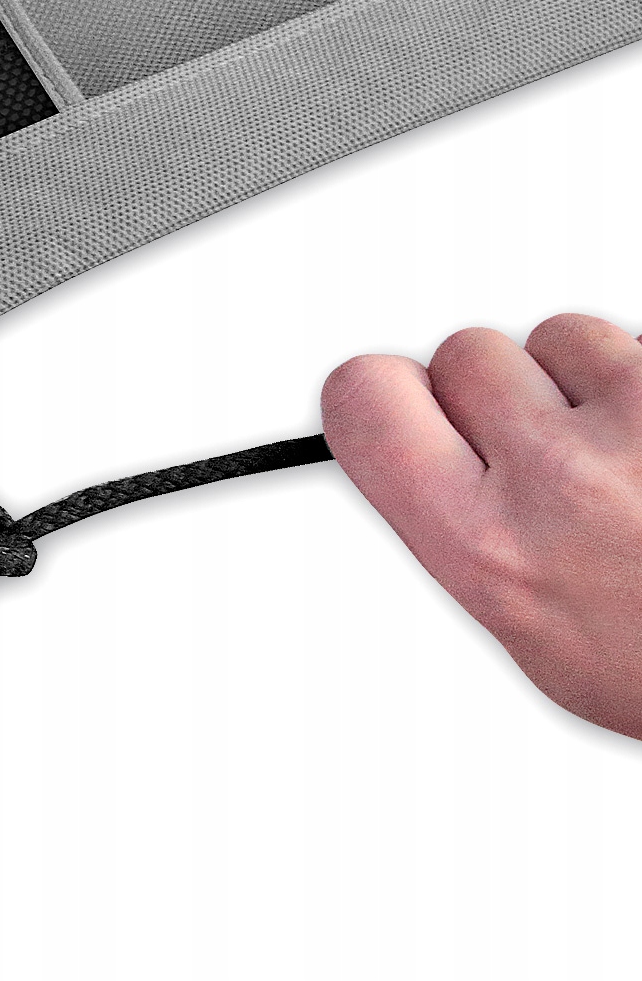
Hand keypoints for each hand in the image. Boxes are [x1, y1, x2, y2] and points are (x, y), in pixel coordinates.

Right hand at [323, 312, 641, 740]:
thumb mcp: (546, 644)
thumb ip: (466, 537)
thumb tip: (423, 462)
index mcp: (493, 551)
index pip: (365, 399)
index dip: (380, 397)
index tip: (399, 405)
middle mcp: (561, 478)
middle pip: (463, 353)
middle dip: (501, 392)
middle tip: (550, 452)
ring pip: (560, 336)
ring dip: (589, 381)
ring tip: (639, 456)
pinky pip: (641, 344)